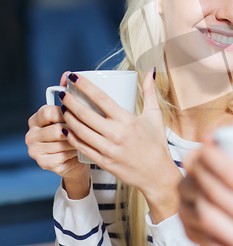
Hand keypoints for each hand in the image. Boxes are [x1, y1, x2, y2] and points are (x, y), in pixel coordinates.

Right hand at [26, 71, 89, 198]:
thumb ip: (69, 94)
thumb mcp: (73, 112)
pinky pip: (62, 155)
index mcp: (37, 118)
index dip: (66, 112)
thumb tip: (68, 74)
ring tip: (88, 139)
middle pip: (56, 128)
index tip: (80, 113)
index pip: (48, 111)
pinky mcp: (43, 163)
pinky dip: (75, 152)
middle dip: (74, 128)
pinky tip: (81, 151)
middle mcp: (31, 133)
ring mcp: (35, 150)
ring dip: (78, 140)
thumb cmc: (76, 131)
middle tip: (89, 128)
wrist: (76, 158)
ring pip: (61, 142)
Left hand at [60, 70, 182, 221]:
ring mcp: (108, 149)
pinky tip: (66, 128)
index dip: (85, 86)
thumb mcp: (155, 115)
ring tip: (62, 109)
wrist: (157, 174)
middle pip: (85, 114)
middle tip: (63, 93)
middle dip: (69, 101)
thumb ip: (150, 92)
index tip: (74, 77)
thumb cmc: (156, 143)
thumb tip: (150, 71)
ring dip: (67, 118)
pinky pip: (81, 147)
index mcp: (128, 120)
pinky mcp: (103, 162)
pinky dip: (71, 137)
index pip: (101, 98)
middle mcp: (116, 134)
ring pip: (79, 130)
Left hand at [179, 138, 232, 245]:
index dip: (212, 155)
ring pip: (208, 218)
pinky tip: (202, 208)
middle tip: (193, 155)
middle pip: (215, 193)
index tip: (205, 142)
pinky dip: (201, 223)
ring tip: (194, 179)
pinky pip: (212, 242)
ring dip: (195, 194)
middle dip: (198, 169)